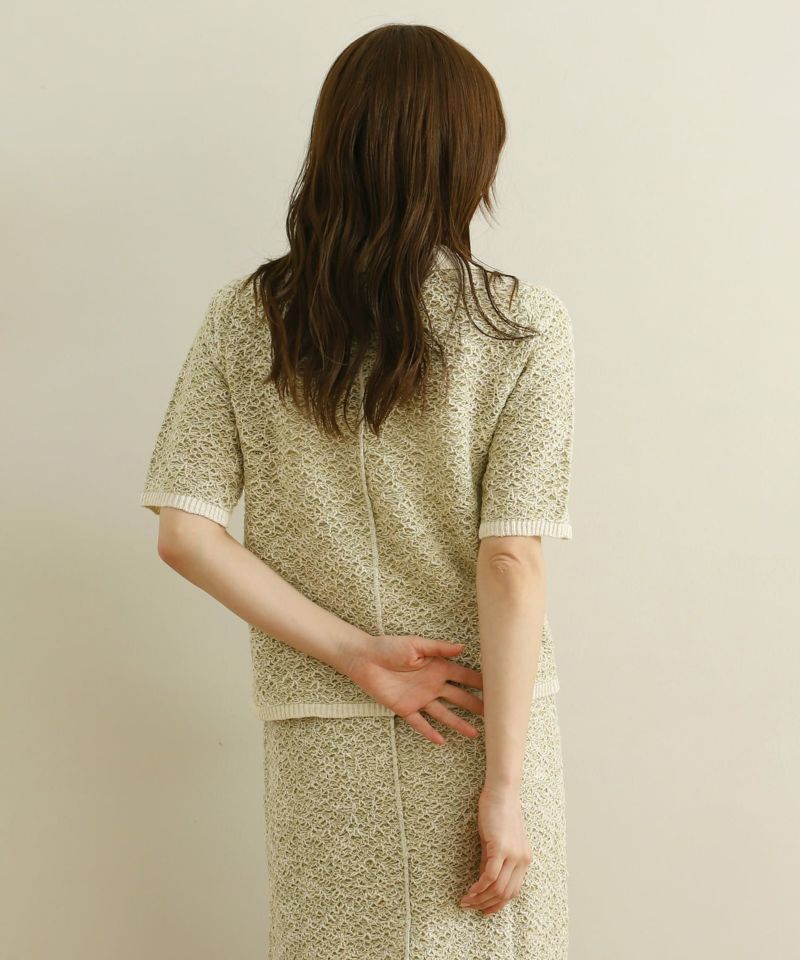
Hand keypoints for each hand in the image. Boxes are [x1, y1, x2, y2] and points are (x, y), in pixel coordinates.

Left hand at [344, 633, 483, 743]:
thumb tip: (462, 648)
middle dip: (476, 705)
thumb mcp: (415, 644)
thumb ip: (438, 648)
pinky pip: (420, 723)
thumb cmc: (389, 647)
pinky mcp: (405, 708)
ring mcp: (420, 698)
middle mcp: (432, 684)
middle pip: (458, 697)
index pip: (463, 676)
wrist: (364, 658)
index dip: (479, 682)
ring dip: (458, 723)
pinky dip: (430, 732)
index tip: (498, 688)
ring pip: (444, 714)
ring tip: (475, 733)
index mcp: (437, 667)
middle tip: (494, 715)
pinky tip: (441, 741)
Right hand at [459, 785, 531, 915]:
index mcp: (524, 860)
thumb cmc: (499, 812)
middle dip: (486, 905)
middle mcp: (522, 860)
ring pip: (497, 888)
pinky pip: (490, 876)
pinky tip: (470, 891)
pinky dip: (479, 887)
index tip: (484, 911)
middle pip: (505, 893)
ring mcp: (513, 855)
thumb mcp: (498, 841)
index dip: (498, 904)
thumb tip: (484, 881)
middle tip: (469, 907)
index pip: (513, 891)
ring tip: (465, 901)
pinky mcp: (500, 848)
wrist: (502, 792)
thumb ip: (494, 861)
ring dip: (480, 898)